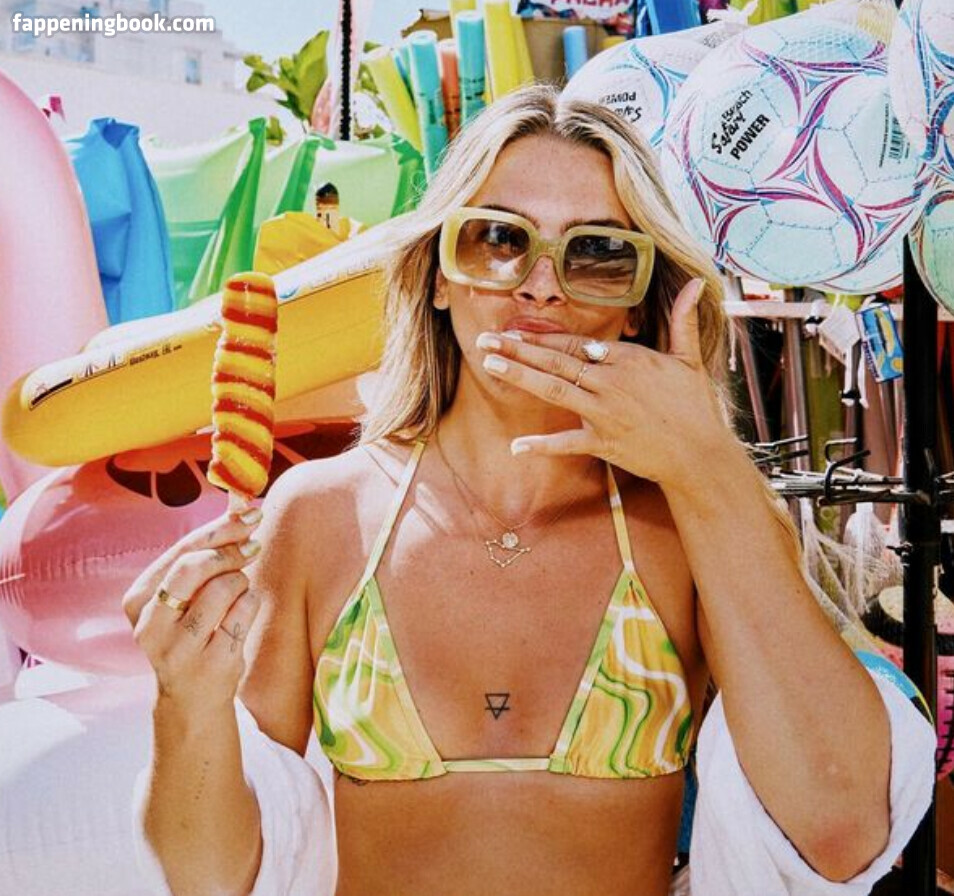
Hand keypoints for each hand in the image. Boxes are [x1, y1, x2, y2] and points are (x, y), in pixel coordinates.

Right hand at [122, 508, 263, 712]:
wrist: (193, 697)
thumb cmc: (195, 629)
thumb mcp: (189, 591)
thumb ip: (207, 548)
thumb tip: (240, 503)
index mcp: (139, 599)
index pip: (181, 551)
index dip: (220, 528)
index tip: (251, 515)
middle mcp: (150, 625)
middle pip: (195, 566)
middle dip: (230, 552)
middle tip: (254, 547)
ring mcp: (179, 648)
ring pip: (225, 587)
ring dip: (242, 582)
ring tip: (237, 594)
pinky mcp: (211, 664)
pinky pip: (245, 611)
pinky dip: (251, 604)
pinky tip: (241, 617)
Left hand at [476, 279, 733, 485]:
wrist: (700, 453)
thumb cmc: (695, 405)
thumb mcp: (689, 358)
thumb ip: (684, 319)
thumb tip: (693, 282)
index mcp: (626, 359)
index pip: (574, 345)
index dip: (540, 339)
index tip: (512, 332)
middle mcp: (609, 382)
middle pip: (555, 361)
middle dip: (518, 349)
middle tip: (485, 340)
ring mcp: (604, 413)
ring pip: (553, 390)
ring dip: (519, 376)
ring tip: (490, 364)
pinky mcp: (603, 443)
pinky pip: (567, 443)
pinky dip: (541, 446)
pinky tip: (516, 447)